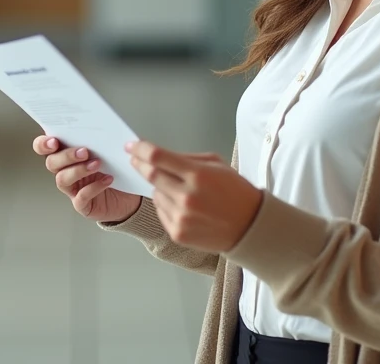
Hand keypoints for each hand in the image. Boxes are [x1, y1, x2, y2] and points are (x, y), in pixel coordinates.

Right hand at [33, 135, 141, 223]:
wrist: (128, 197)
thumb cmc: (116, 170)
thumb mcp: (109, 150)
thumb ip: (100, 138)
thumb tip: (102, 124)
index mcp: (67, 154)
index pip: (44, 147)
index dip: (43, 144)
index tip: (54, 141)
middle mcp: (66, 171)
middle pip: (52, 162)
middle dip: (65, 156)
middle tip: (84, 151)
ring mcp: (72, 189)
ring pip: (62, 179)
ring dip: (78, 170)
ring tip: (97, 164)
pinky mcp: (82, 204)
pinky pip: (81, 197)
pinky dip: (94, 187)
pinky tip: (108, 180)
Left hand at [126, 141, 262, 252]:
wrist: (249, 226)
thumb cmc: (234, 191)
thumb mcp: (216, 164)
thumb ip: (186, 159)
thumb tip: (157, 155)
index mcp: (198, 175)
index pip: (158, 157)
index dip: (140, 149)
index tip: (130, 145)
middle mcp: (187, 197)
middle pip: (150, 175)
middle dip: (140, 164)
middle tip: (136, 159)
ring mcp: (181, 217)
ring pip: (155, 194)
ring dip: (158, 187)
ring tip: (178, 188)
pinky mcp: (177, 233)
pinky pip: (160, 211)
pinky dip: (165, 204)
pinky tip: (182, 205)